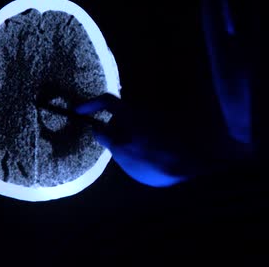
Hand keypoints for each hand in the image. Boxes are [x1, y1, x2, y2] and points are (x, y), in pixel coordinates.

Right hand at [76, 93, 249, 186]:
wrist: (190, 169)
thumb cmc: (152, 160)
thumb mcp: (122, 152)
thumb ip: (107, 138)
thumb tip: (96, 127)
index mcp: (132, 113)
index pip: (107, 100)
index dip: (90, 104)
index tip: (78, 112)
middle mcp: (146, 112)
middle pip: (122, 114)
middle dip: (112, 128)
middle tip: (108, 147)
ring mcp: (159, 121)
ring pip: (135, 125)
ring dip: (127, 137)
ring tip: (129, 159)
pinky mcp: (169, 132)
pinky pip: (147, 133)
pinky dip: (139, 142)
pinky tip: (144, 160)